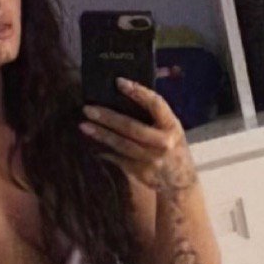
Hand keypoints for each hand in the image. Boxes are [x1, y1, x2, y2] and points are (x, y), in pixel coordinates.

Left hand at [79, 76, 196, 194]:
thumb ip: (155, 115)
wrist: (179, 181)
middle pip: (132, 127)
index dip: (138, 92)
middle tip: (88, 109)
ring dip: (101, 134)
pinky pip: (118, 159)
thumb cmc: (173, 147)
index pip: (155, 104)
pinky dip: (105, 151)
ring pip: (122, 145)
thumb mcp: (172, 128)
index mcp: (172, 126)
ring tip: (84, 125)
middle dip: (108, 117)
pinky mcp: (140, 172)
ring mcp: (150, 159)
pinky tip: (92, 145)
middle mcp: (162, 143)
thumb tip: (127, 94)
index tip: (119, 82)